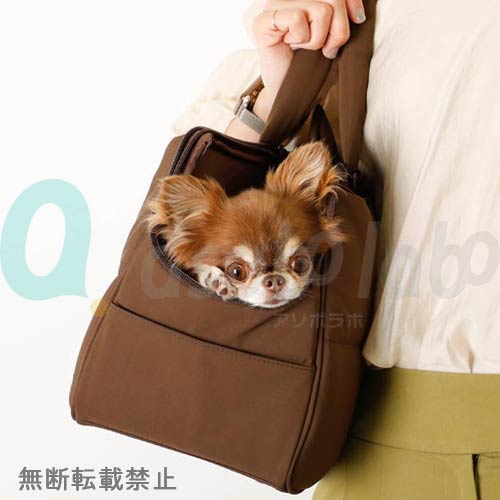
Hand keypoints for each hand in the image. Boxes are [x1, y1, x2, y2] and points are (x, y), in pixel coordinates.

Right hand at [251, 0, 364, 117]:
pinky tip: (291, 46)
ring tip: (306, 48)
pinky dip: (301, 39)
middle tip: (328, 50)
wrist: (292, 94)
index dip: (352, 2)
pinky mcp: (263, 21)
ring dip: (318, 39)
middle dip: (338, 30)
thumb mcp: (336, 38)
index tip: (357, 20)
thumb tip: (358, 9)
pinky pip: (298, 19)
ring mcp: (274, 6)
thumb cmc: (313, 67)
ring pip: (320, 10)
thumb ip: (344, 15)